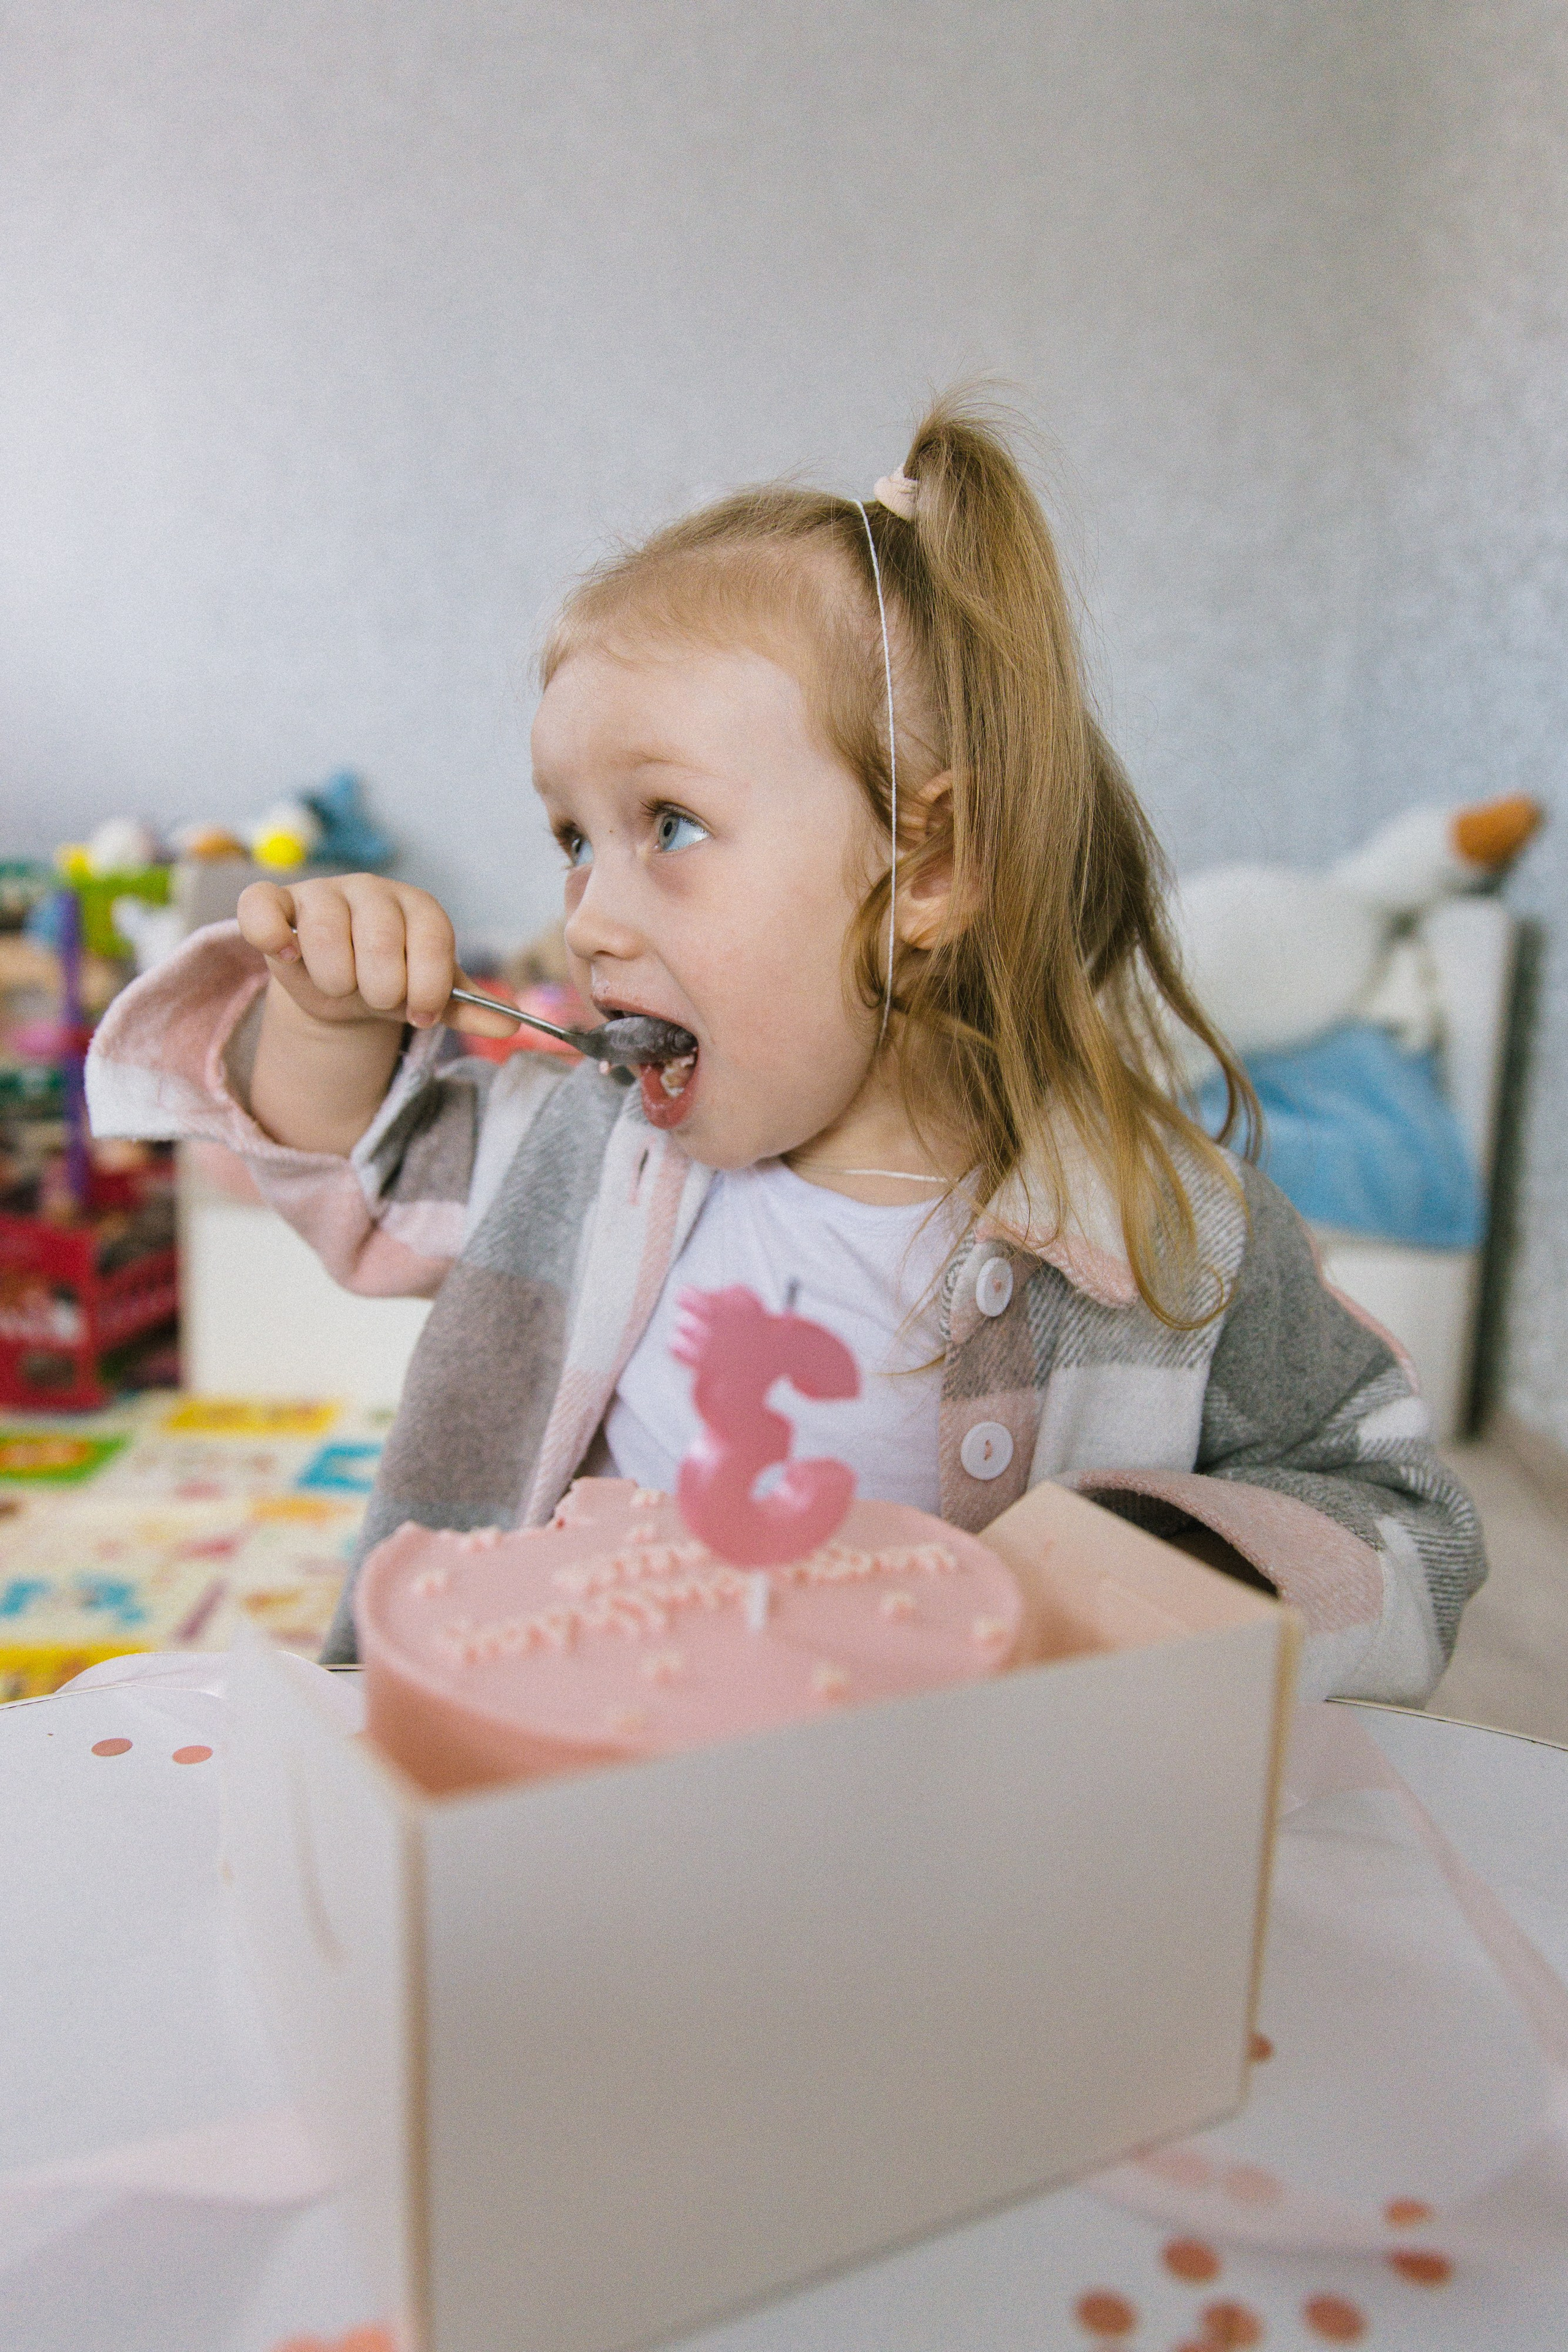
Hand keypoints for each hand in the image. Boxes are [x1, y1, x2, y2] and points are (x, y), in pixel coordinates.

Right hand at [237, 876, 513, 1037]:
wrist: (336, 985)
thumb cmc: (388, 981)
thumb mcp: (428, 996)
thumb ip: (467, 1008)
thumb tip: (510, 1026)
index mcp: (418, 907)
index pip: (431, 938)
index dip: (427, 986)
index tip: (420, 1015)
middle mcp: (371, 891)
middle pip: (380, 937)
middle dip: (382, 987)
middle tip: (378, 1000)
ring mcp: (321, 893)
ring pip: (325, 929)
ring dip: (336, 975)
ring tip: (340, 987)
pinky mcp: (274, 904)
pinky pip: (262, 907)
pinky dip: (270, 933)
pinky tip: (287, 957)